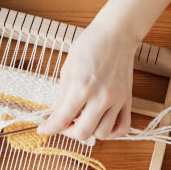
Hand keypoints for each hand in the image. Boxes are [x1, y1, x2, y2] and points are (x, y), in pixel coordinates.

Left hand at [37, 22, 134, 141]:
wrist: (116, 34)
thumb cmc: (89, 47)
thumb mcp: (68, 69)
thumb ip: (63, 97)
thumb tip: (58, 117)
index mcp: (81, 87)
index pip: (62, 119)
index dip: (49, 128)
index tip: (43, 129)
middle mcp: (101, 97)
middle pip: (83, 133)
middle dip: (69, 132)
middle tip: (65, 124)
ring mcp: (116, 101)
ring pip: (102, 134)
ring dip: (90, 131)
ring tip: (84, 120)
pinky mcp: (127, 101)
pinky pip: (123, 128)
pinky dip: (112, 132)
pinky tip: (102, 124)